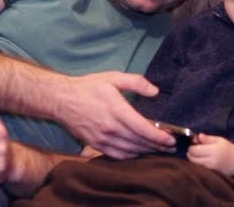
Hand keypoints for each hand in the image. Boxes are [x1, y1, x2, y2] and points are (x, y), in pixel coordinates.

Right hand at [59, 71, 174, 158]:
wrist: (61, 100)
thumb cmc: (89, 87)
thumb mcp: (113, 77)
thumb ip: (136, 82)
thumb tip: (155, 91)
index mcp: (116, 110)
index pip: (143, 129)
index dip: (160, 137)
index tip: (172, 139)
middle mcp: (110, 128)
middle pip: (139, 142)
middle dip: (158, 146)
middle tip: (172, 147)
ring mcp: (102, 139)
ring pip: (130, 150)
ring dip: (147, 151)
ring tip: (160, 150)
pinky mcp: (95, 145)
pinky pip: (117, 155)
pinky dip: (131, 155)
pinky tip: (139, 151)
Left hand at [187, 134, 233, 175]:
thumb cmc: (228, 149)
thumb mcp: (219, 140)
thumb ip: (207, 138)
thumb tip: (198, 136)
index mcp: (213, 151)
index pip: (194, 150)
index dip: (191, 147)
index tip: (193, 144)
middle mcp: (210, 162)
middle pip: (192, 159)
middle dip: (190, 153)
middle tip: (194, 150)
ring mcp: (210, 170)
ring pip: (194, 165)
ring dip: (193, 160)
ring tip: (198, 155)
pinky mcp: (211, 174)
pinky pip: (200, 169)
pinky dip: (197, 165)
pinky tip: (202, 161)